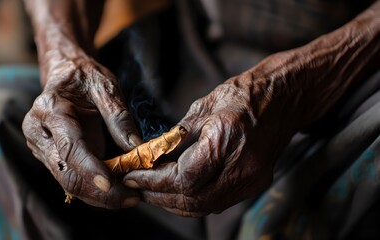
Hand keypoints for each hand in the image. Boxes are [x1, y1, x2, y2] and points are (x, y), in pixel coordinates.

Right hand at [22, 57, 142, 207]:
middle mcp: (38, 132)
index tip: (112, 186)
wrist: (65, 74)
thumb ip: (119, 116)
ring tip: (129, 198)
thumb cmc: (85, 77)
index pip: (70, 147)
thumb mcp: (106, 87)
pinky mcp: (50, 157)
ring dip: (98, 196)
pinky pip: (70, 179)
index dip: (90, 169)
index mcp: (50, 109)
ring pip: (67, 182)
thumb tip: (135, 148)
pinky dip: (93, 189)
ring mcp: (41, 147)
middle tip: (132, 198)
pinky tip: (116, 192)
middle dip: (99, 192)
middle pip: (66, 172)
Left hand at [124, 56, 304, 216]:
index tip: (132, 175)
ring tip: (150, 191)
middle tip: (136, 186)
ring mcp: (252, 180)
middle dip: (159, 196)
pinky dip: (191, 200)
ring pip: (204, 207)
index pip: (184, 178)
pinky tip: (175, 191)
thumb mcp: (202, 108)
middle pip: (193, 199)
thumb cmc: (241, 96)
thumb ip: (175, 138)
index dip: (154, 180)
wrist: (281, 99)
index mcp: (228, 140)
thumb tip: (149, 157)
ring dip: (173, 202)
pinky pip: (216, 202)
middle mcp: (244, 167)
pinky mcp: (254, 185)